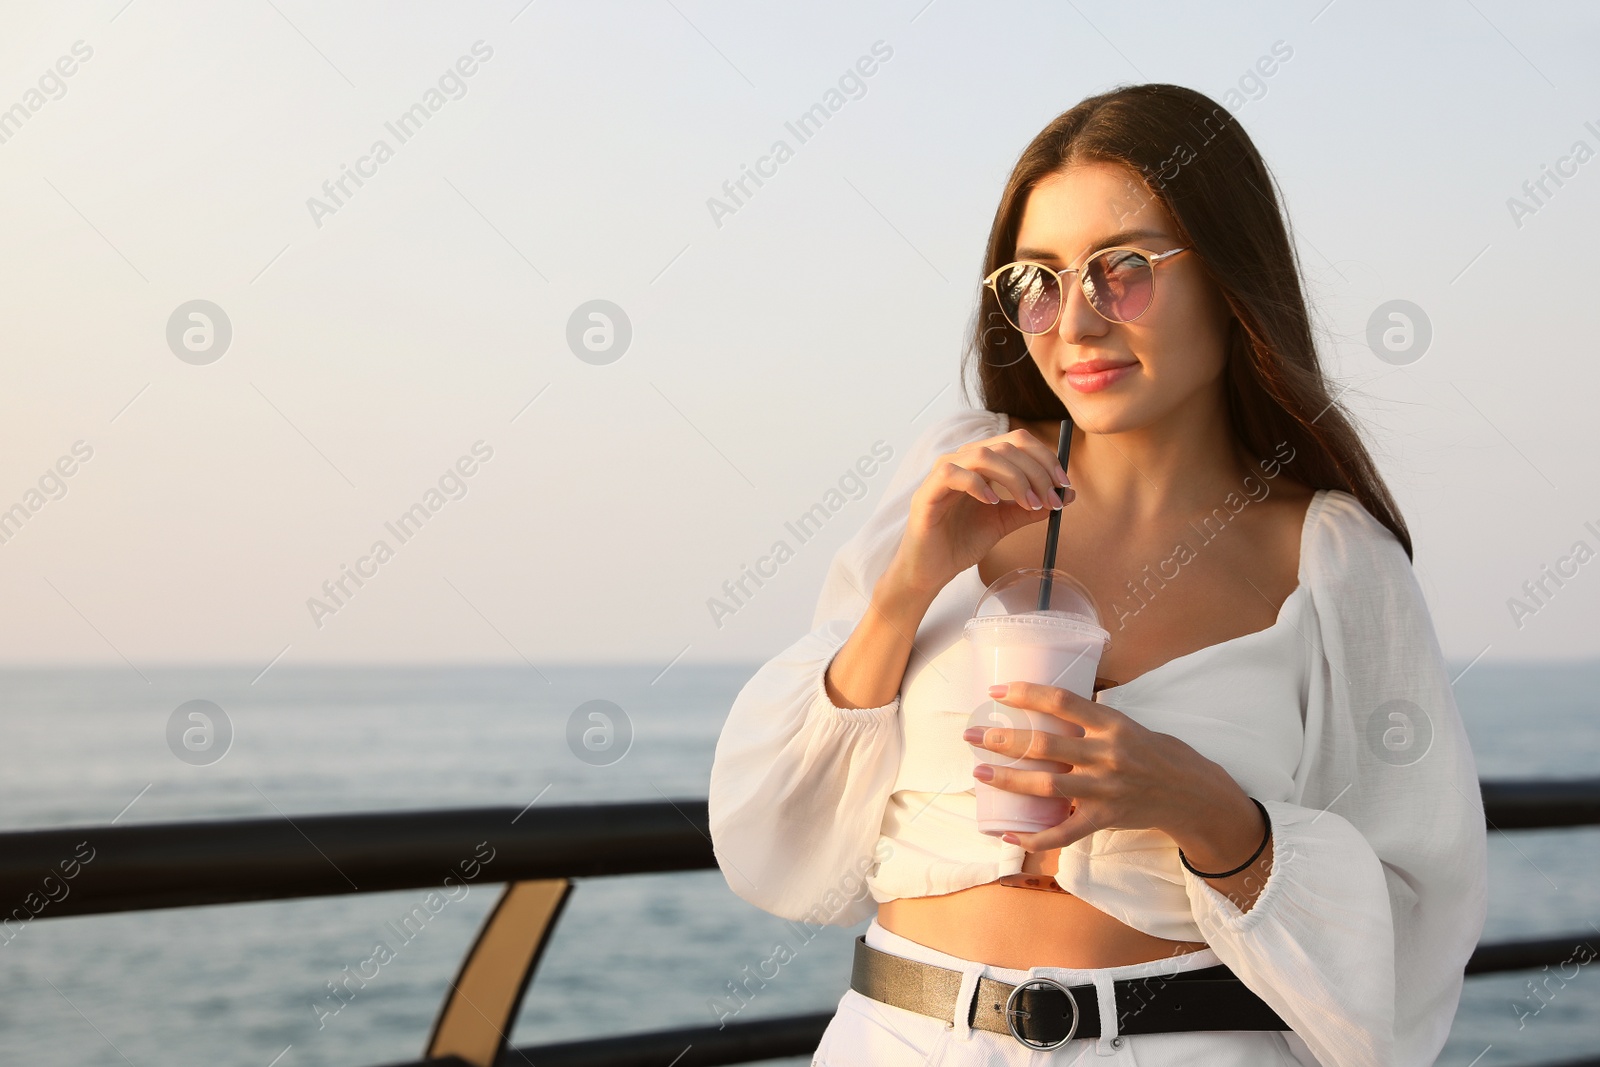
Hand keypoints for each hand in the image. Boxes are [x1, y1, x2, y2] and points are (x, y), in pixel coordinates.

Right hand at [886, 427, 1075, 599]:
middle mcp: (962, 460)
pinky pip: (952, 474)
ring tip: (1028, 504)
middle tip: (1051, 500)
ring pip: (984, 455)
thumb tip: (1068, 495)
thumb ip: (1032, 507)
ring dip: (1014, 478)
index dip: (1045, 458)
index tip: (1064, 485)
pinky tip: (992, 503)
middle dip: (1036, 471)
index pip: (1017, 441)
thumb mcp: (1005, 521)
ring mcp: (942, 473)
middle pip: (1006, 445)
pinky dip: (978, 485)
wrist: (932, 569)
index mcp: (981, 462)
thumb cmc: (962, 542)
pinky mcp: (927, 491)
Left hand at [963, 681, 1220, 851]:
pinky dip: (1033, 837)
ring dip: (1008, 779)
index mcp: (1112, 723)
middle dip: (1003, 739)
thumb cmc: (1155, 752)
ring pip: (1047, 786)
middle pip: (1045, 745)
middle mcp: (1107, 754)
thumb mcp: (1127, 724)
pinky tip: (1007, 834)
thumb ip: (1091, 718)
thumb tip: (1048, 704)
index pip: (1062, 700)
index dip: (1026, 693)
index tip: (996, 691)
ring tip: (980, 772)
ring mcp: (1105, 790)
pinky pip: (1063, 833)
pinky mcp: (1105, 820)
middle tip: (972, 735)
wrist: (1191, 793)